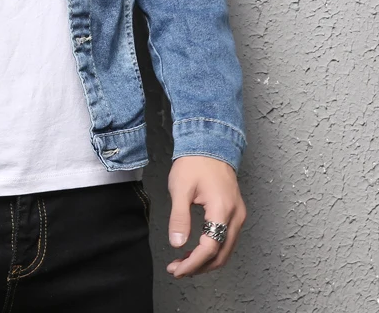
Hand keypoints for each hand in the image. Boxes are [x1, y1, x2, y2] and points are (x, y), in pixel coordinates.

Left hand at [166, 156, 245, 278]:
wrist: (210, 145)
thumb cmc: (194, 163)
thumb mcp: (180, 188)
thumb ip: (179, 217)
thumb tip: (177, 243)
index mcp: (222, 209)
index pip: (210, 247)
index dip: (193, 263)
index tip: (178, 269)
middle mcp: (235, 216)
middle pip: (221, 254)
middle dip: (199, 267)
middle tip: (177, 270)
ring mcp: (238, 215)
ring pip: (225, 250)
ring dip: (205, 261)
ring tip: (183, 263)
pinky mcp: (234, 213)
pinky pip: (226, 240)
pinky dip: (211, 250)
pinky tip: (195, 251)